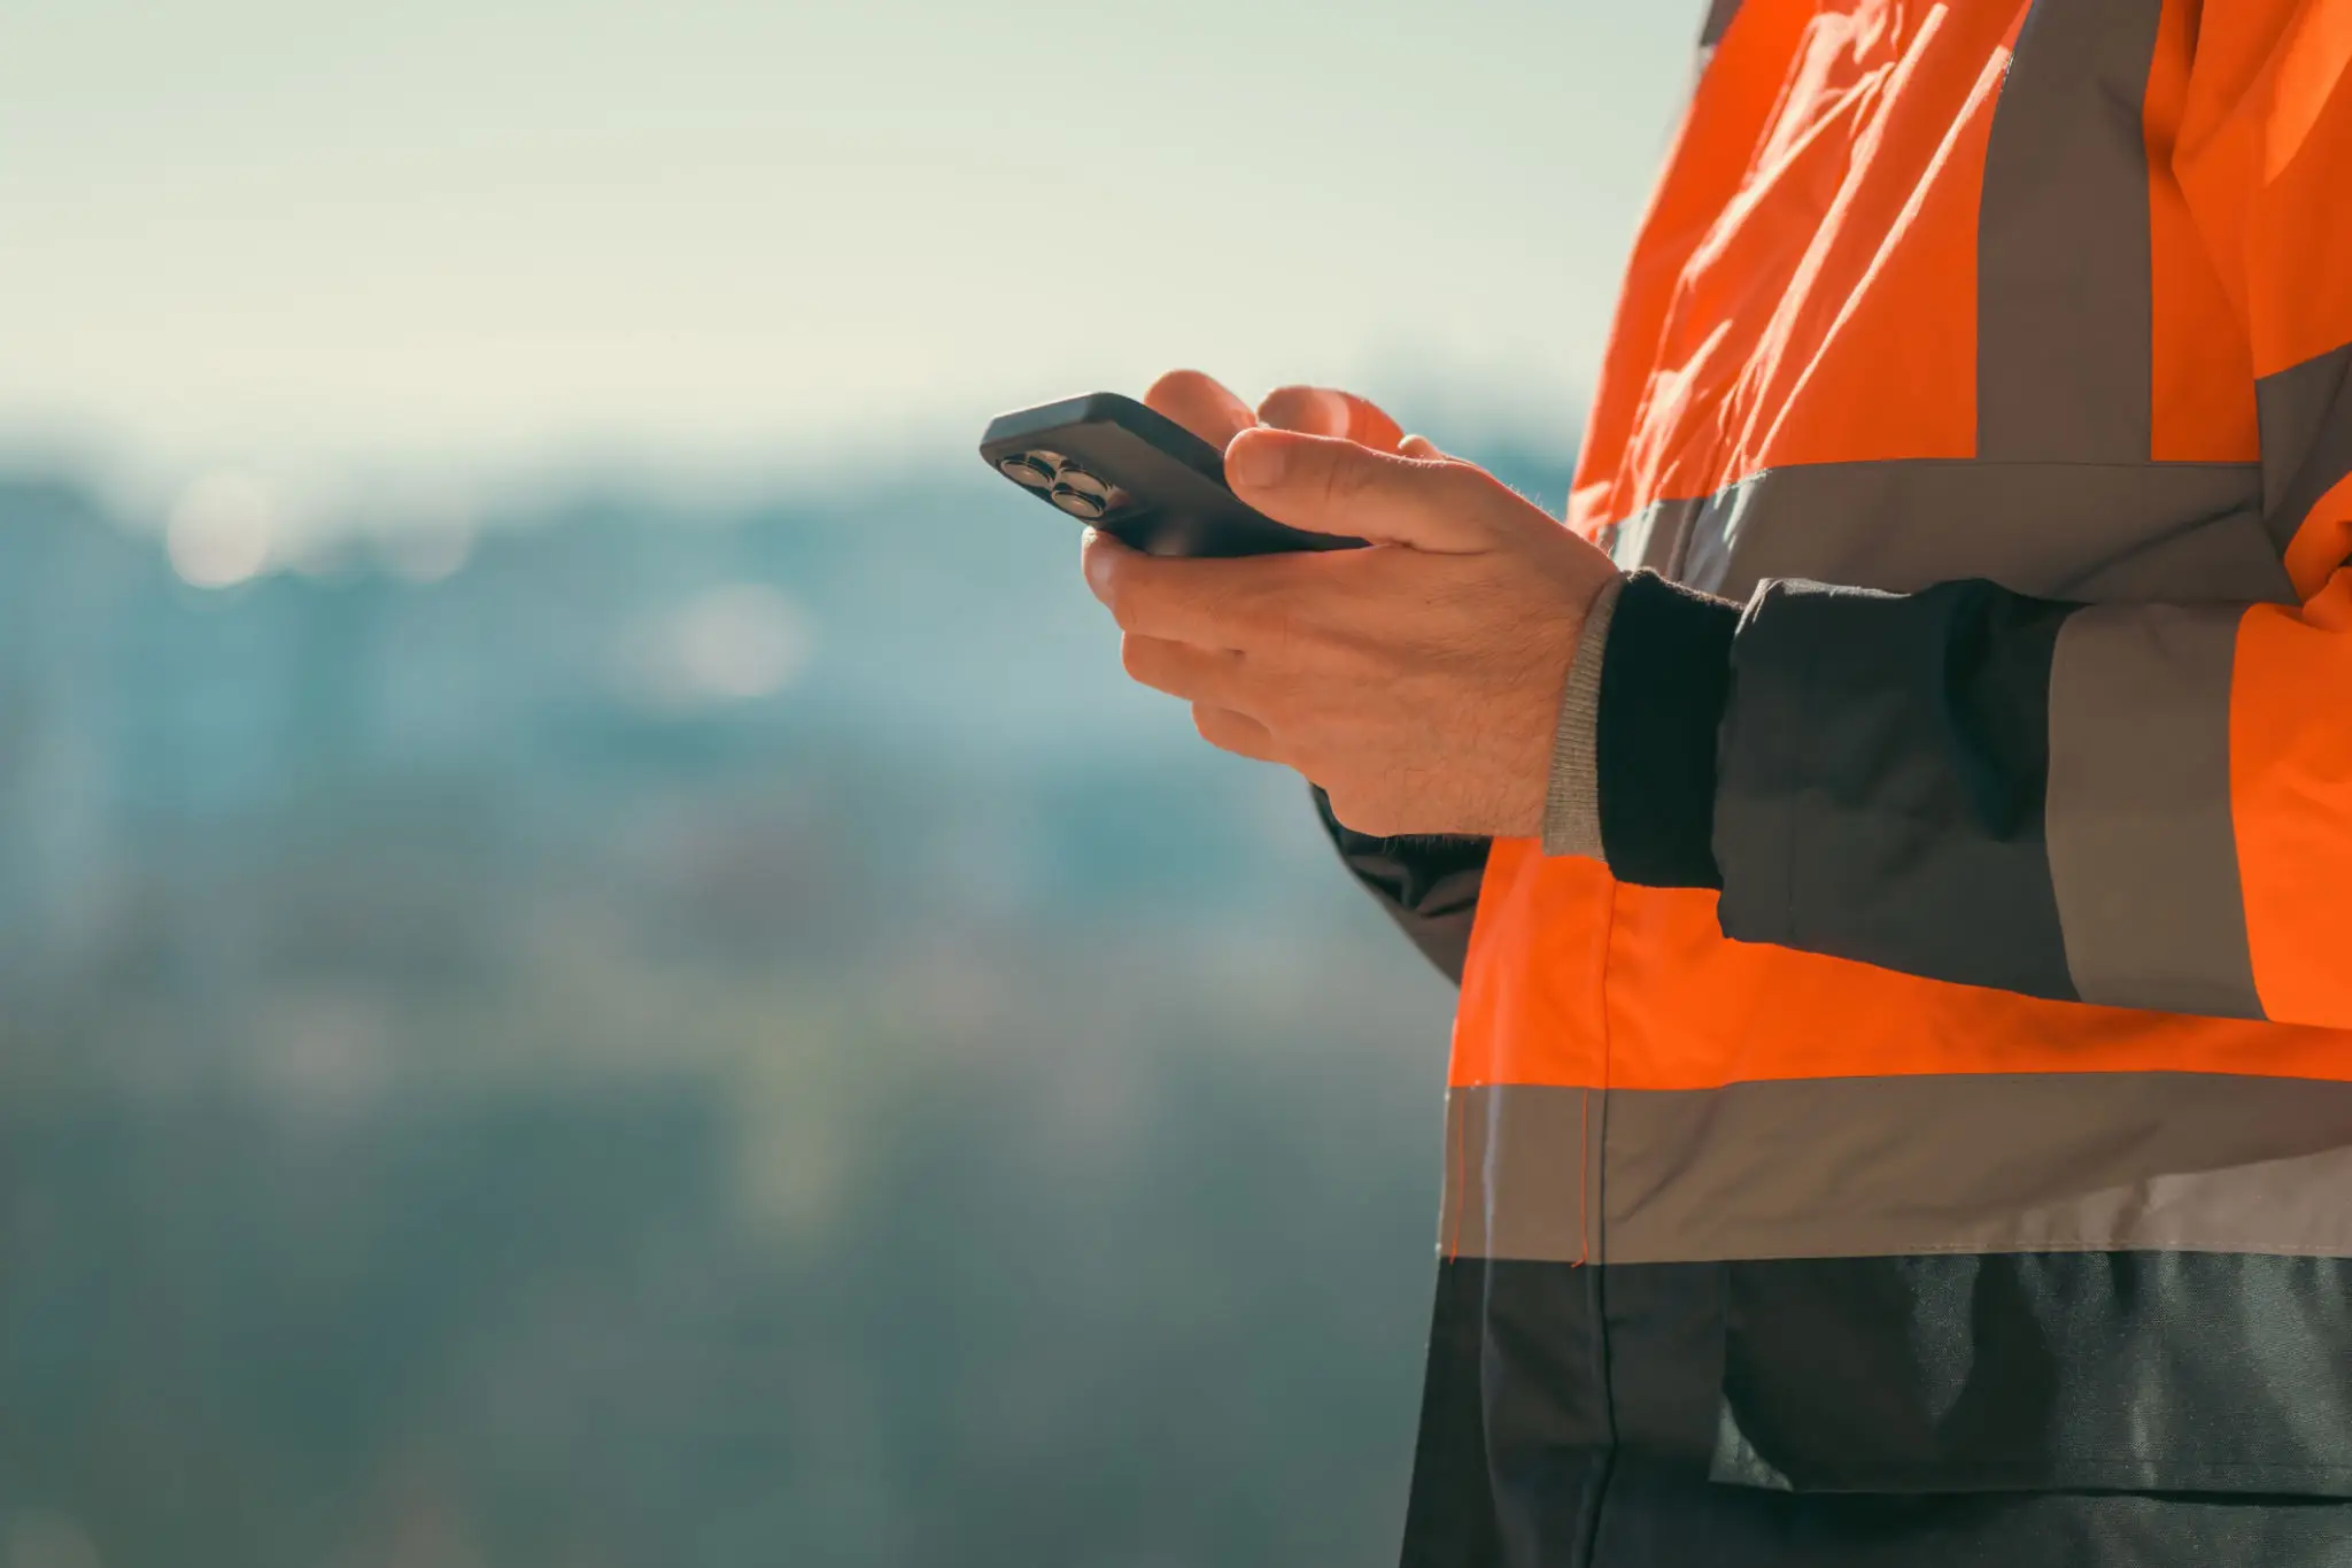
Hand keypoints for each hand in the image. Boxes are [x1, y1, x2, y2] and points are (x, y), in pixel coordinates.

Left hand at [1082, 372, 1617, 838]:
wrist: (1616, 724)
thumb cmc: (1541, 598)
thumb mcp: (1453, 502)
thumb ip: (1335, 476)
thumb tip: (1239, 456)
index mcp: (1296, 622)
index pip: (1146, 597)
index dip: (1112, 563)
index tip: (1108, 540)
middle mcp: (1291, 703)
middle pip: (1156, 660)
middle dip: (1149, 613)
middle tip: (1179, 574)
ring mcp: (1323, 761)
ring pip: (1214, 713)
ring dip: (1217, 665)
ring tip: (1270, 624)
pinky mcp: (1362, 798)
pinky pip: (1292, 755)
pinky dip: (1294, 714)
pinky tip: (1355, 682)